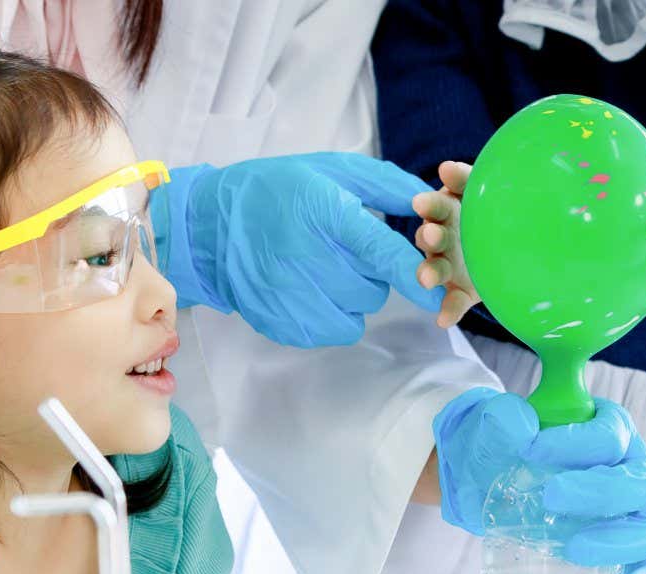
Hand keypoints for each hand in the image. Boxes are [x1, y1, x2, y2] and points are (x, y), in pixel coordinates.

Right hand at [162, 153, 444, 347]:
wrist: (210, 226)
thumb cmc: (276, 190)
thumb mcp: (331, 170)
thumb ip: (385, 184)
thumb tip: (430, 201)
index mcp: (324, 215)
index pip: (379, 252)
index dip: (412, 273)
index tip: (434, 289)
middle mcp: (306, 258)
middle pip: (372, 289)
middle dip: (370, 275)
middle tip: (346, 255)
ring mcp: (289, 296)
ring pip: (355, 314)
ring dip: (352, 298)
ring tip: (326, 271)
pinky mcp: (281, 322)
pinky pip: (331, 331)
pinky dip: (332, 315)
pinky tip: (311, 290)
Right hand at [412, 161, 480, 327]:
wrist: (523, 241)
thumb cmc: (496, 207)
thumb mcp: (484, 189)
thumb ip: (467, 179)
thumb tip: (446, 168)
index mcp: (448, 212)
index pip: (436, 206)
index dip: (429, 205)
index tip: (420, 203)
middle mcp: (444, 239)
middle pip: (432, 237)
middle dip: (429, 237)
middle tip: (430, 236)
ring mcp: (451, 266)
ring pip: (436, 269)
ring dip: (429, 273)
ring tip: (426, 280)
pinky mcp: (461, 291)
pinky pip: (453, 301)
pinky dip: (448, 310)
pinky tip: (443, 319)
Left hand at [433, 388, 645, 573]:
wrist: (486, 481)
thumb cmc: (502, 449)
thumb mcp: (493, 429)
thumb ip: (502, 421)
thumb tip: (521, 426)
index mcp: (608, 428)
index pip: (610, 434)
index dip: (577, 442)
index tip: (532, 448)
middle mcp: (631, 467)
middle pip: (642, 481)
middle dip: (600, 492)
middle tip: (551, 497)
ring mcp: (634, 511)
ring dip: (621, 541)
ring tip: (574, 549)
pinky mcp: (629, 549)